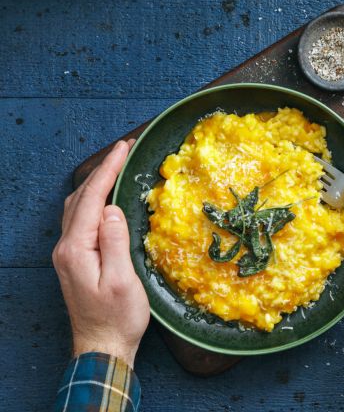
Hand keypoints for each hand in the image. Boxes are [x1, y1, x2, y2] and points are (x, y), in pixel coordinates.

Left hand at [53, 140, 148, 367]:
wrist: (102, 346)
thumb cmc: (117, 318)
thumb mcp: (123, 281)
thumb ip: (115, 242)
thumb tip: (111, 209)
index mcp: (76, 249)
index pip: (91, 199)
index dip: (107, 171)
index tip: (124, 149)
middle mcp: (66, 248)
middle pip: (79, 199)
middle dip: (101, 171)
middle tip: (123, 150)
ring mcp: (68, 254)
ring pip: (77, 207)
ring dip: (95, 184)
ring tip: (115, 167)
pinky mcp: (75, 260)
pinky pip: (80, 220)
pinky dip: (92, 200)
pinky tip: (104, 198)